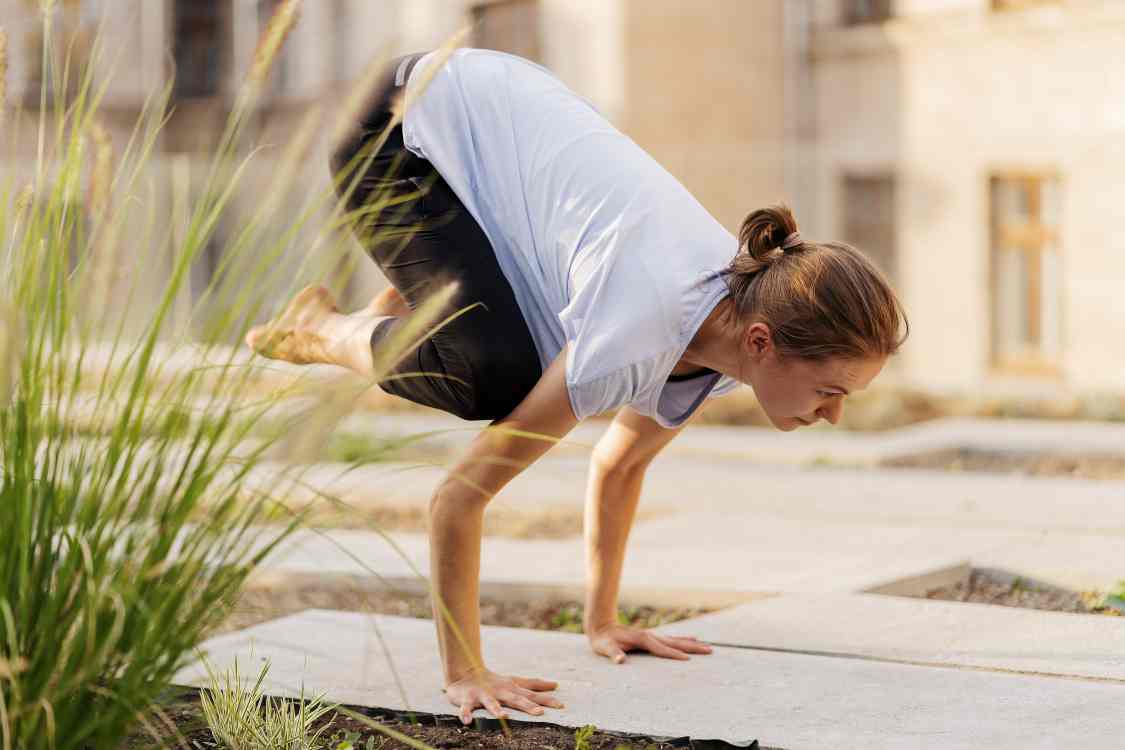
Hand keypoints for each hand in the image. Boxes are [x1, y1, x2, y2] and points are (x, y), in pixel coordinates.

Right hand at [443, 669, 564, 724]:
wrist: (464, 672)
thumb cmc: (494, 681)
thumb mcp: (515, 682)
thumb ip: (534, 685)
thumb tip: (556, 685)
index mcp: (511, 688)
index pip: (532, 695)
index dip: (546, 700)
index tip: (561, 706)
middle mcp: (499, 691)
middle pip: (515, 699)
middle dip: (527, 706)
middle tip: (540, 713)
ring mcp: (483, 695)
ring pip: (490, 703)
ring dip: (496, 709)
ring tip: (504, 717)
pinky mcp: (466, 699)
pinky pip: (465, 708)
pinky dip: (465, 714)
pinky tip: (467, 722)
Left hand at [587, 623, 712, 663]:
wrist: (602, 626)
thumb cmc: (603, 640)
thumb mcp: (605, 647)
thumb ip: (613, 653)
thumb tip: (620, 660)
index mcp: (643, 639)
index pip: (662, 649)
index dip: (674, 655)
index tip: (688, 660)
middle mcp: (651, 636)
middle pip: (675, 642)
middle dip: (692, 647)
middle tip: (709, 650)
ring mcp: (652, 635)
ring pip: (676, 640)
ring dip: (692, 644)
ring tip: (707, 646)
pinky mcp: (652, 637)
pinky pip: (671, 639)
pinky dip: (683, 640)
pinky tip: (692, 640)